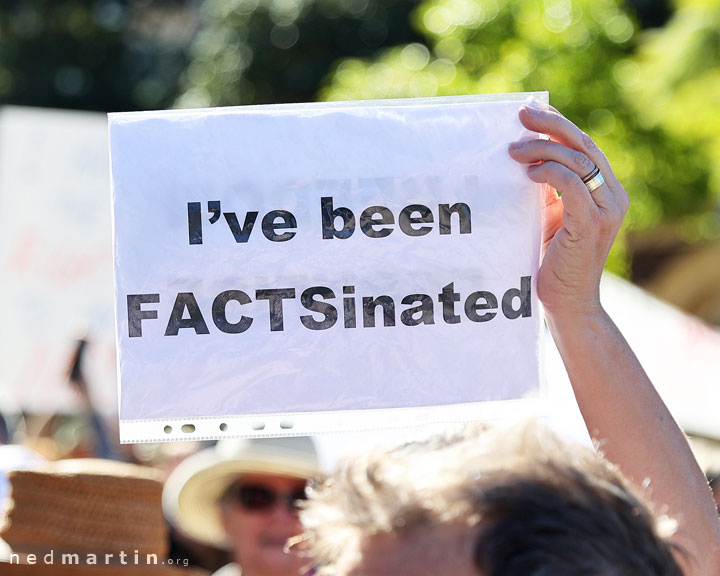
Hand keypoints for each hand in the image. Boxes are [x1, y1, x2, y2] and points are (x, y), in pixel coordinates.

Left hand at [508, 102, 627, 317]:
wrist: (567, 304)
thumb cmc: (552, 262)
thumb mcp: (548, 217)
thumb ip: (545, 189)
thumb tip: (522, 158)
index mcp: (604, 191)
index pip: (584, 146)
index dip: (558, 125)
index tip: (530, 112)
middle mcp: (612, 195)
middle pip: (583, 144)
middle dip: (550, 124)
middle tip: (520, 114)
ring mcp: (606, 209)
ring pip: (577, 159)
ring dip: (541, 149)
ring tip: (512, 151)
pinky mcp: (591, 223)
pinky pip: (571, 183)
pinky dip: (548, 172)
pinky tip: (527, 175)